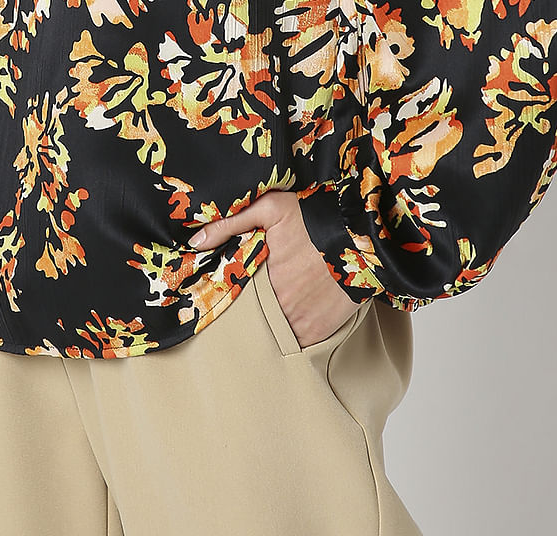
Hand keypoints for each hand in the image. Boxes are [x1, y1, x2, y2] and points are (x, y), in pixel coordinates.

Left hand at [188, 191, 359, 346]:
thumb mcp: (271, 209)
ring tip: (263, 323)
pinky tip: (287, 328)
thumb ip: (230, 223)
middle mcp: (275, 305)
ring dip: (266, 331)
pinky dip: (289, 341)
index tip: (214, 303)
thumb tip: (196, 241)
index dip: (223, 299)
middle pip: (248, 319)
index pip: (229, 296)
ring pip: (270, 336)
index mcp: (259, 277)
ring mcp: (296, 322)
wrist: (361, 239)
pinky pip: (295, 347)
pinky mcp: (317, 333)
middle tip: (240, 315)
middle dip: (244, 317)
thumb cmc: (314, 220)